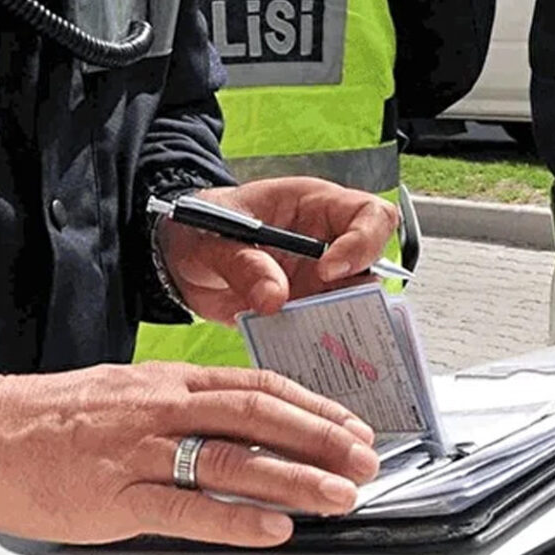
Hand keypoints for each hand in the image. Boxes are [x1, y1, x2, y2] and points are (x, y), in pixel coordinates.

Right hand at [0, 364, 378, 546]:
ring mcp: (139, 452)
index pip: (261, 387)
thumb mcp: (135, 393)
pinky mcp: (113, 496)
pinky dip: (235, 519)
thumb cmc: (59, 416)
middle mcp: (164, 409)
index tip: (355, 427)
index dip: (315, 407)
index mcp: (172, 381)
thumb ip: (192, 407)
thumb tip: (252, 427)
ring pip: (231, 459)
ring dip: (295, 478)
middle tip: (366, 460)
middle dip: (321, 438)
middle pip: (259, 416)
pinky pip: (184, 507)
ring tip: (339, 494)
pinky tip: (274, 528)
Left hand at [159, 178, 399, 324]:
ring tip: (308, 332)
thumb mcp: (210, 240)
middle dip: (359, 290)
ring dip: (339, 321)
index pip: (369, 215)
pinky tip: (299, 349)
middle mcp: (328, 242)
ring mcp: (320, 279)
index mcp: (314, 205)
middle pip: (375, 262)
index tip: (329, 270)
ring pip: (356, 302)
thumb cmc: (200, 229)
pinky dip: (318, 341)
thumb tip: (274, 297)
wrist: (178, 259)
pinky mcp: (307, 309)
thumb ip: (241, 264)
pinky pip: (327, 327)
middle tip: (326, 308)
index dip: (363, 242)